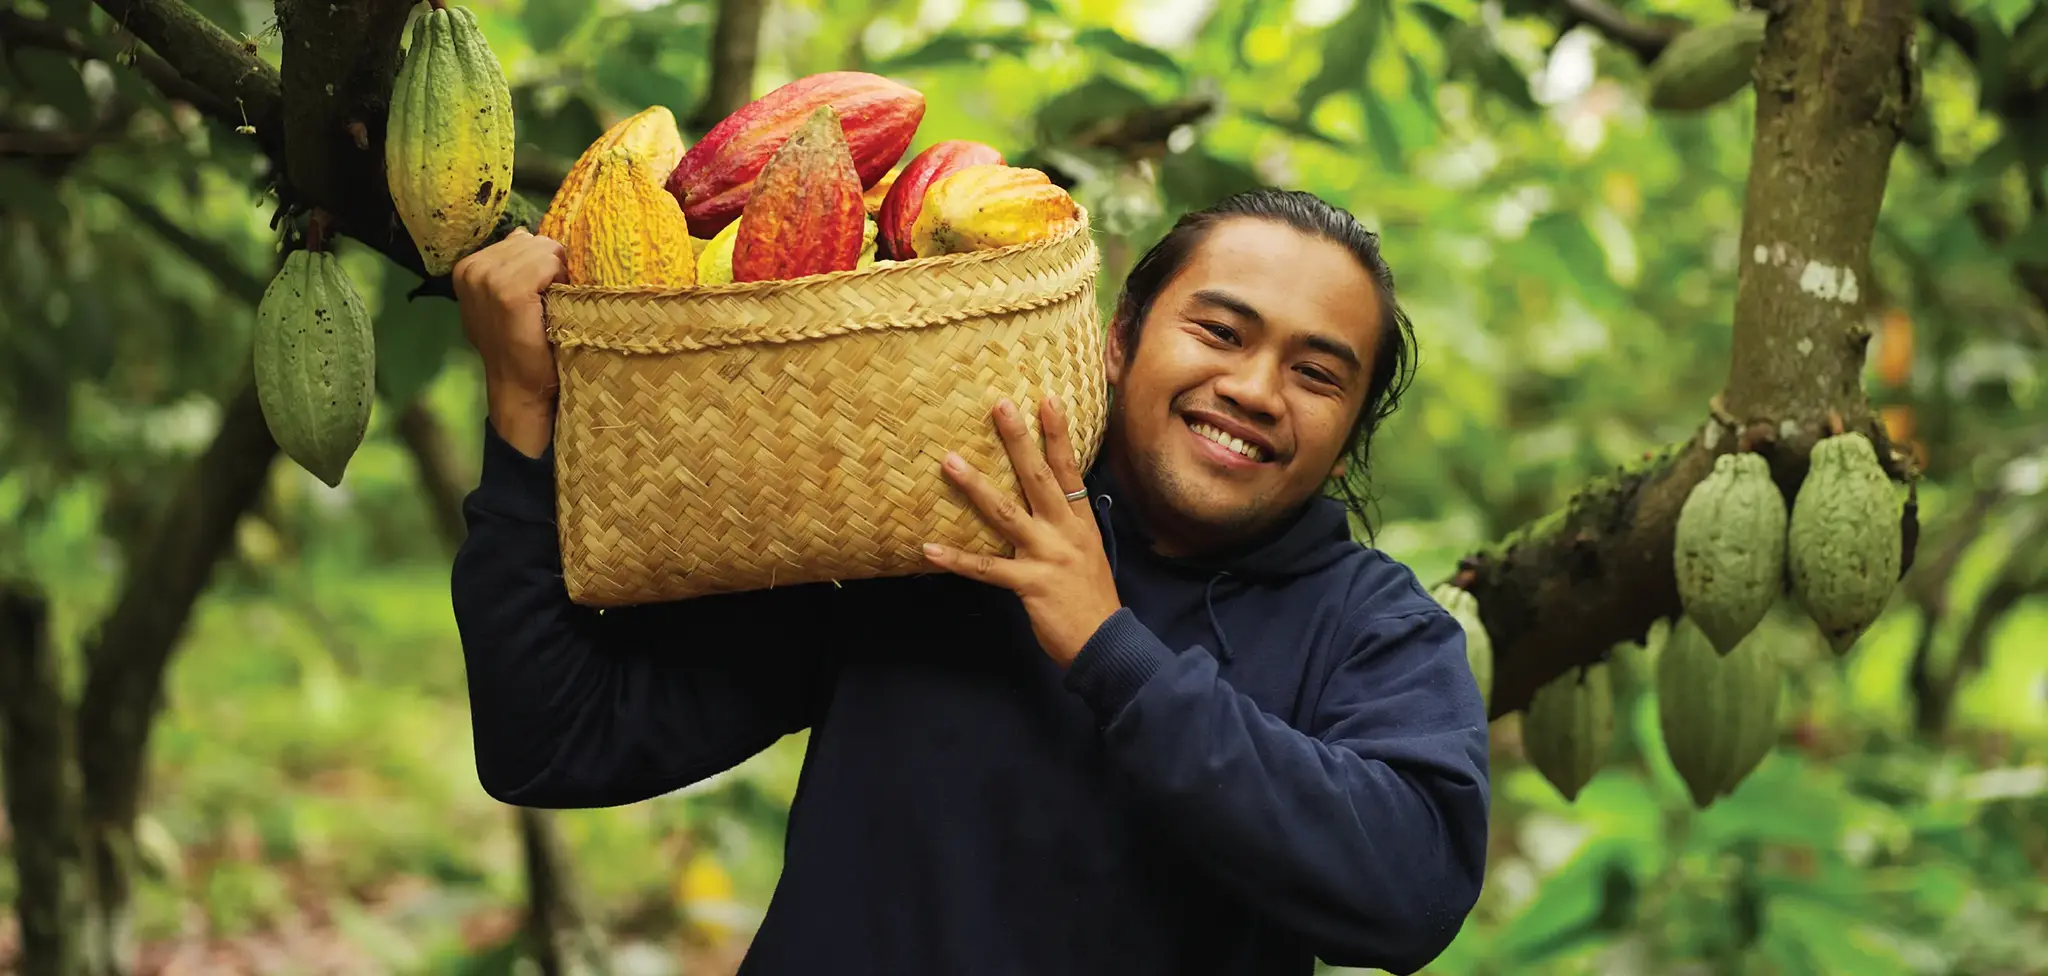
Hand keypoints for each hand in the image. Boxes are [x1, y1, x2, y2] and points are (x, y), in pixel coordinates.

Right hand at [451, 228, 567, 457]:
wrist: (519, 388)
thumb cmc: (522, 345)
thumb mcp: (506, 300)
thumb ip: (513, 266)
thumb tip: (524, 233)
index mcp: (468, 267)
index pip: (521, 239)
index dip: (541, 263)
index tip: (539, 296)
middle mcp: (472, 268)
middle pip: (533, 241)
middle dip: (551, 266)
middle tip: (548, 303)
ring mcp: (486, 279)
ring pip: (543, 249)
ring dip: (557, 275)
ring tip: (550, 306)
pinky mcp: (507, 292)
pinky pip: (548, 264)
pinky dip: (559, 281)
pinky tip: (554, 306)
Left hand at [922, 395, 1120, 666]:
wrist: (1105, 643)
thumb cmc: (1092, 600)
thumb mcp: (1088, 553)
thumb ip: (1068, 527)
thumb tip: (1049, 505)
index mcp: (1080, 523)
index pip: (1069, 470)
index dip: (1058, 435)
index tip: (1047, 399)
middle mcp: (1065, 532)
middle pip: (1038, 478)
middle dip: (1018, 440)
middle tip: (1000, 406)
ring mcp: (1047, 556)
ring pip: (1005, 513)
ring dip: (975, 486)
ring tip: (949, 462)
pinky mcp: (1029, 584)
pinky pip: (986, 569)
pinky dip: (956, 560)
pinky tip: (929, 549)